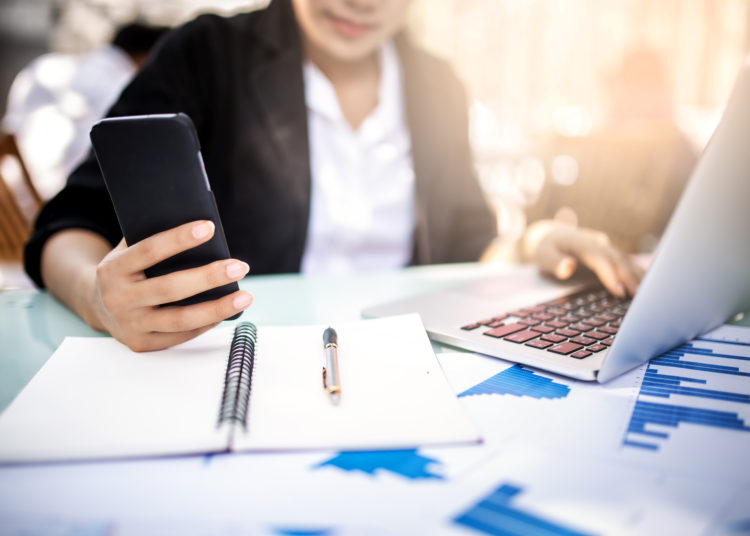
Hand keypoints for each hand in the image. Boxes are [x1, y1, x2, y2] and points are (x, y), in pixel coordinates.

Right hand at [88, 220, 252, 350]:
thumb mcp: (128, 250)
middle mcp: (118, 299)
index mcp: (113, 269)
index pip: (149, 251)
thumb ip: (152, 238)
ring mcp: (129, 325)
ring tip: (245, 296)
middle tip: (239, 266)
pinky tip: (226, 312)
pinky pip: (180, 336)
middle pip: (170, 289)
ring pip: (180, 319)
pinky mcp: (141, 344)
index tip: (208, 228)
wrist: (96, 305)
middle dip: (208, 277)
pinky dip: (206, 323)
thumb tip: (202, 229)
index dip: (179, 239)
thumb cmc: (126, 270)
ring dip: (217, 308)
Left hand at [532, 224, 643, 297]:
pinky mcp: (610, 253)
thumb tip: (568, 267)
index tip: (618, 291)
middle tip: (639, 297)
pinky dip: (637, 274)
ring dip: (637, 276)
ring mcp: (606, 247)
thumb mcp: (544, 255)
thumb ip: (555, 262)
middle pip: (617, 259)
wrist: (553, 235)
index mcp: (581, 242)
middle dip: (628, 277)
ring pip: (625, 260)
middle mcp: (598, 243)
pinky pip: (626, 263)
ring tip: (648, 294)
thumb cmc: (547, 249)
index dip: (610, 274)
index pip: (599, 258)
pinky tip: (648, 286)